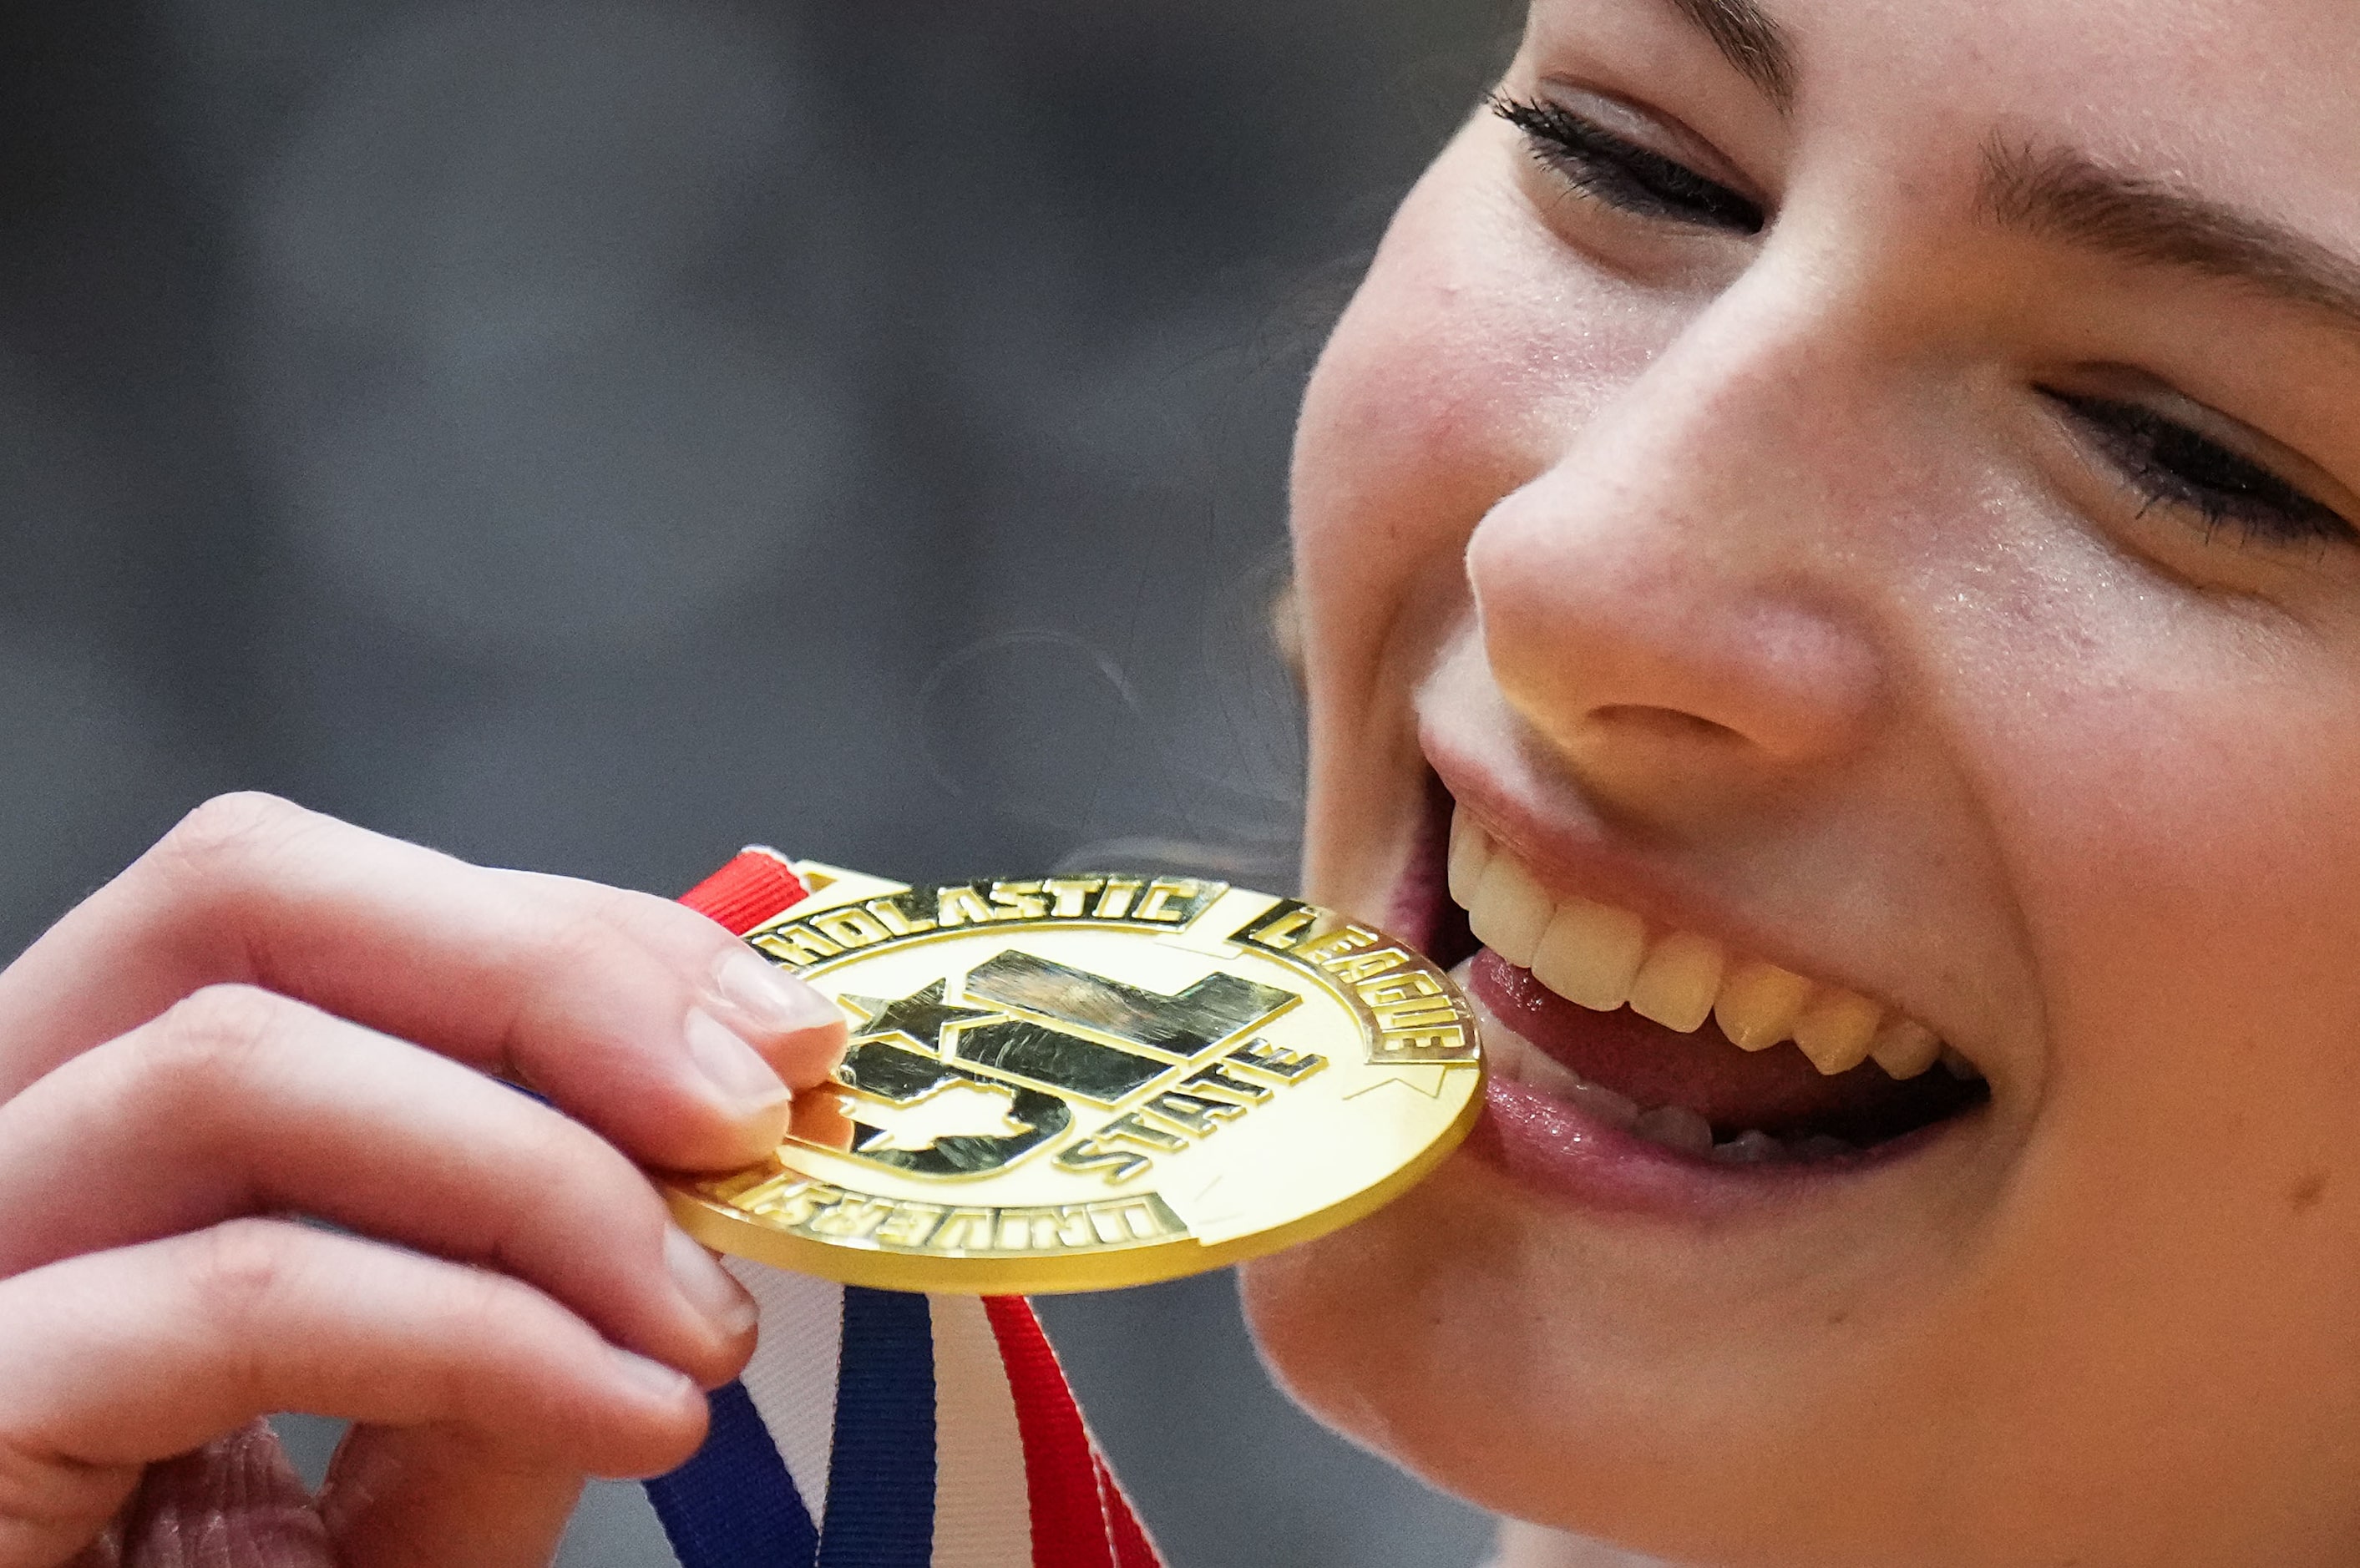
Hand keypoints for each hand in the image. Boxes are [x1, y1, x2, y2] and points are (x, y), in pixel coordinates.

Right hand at [0, 795, 846, 1567]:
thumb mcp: (407, 1469)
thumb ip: (512, 1315)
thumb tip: (698, 1166)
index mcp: (98, 1144)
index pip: (315, 911)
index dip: (565, 935)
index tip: (776, 1034)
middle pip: (243, 898)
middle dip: (548, 975)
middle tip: (754, 1106)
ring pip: (236, 1062)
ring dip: (544, 1172)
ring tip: (705, 1322)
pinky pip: (241, 1294)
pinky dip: (484, 1332)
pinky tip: (638, 1418)